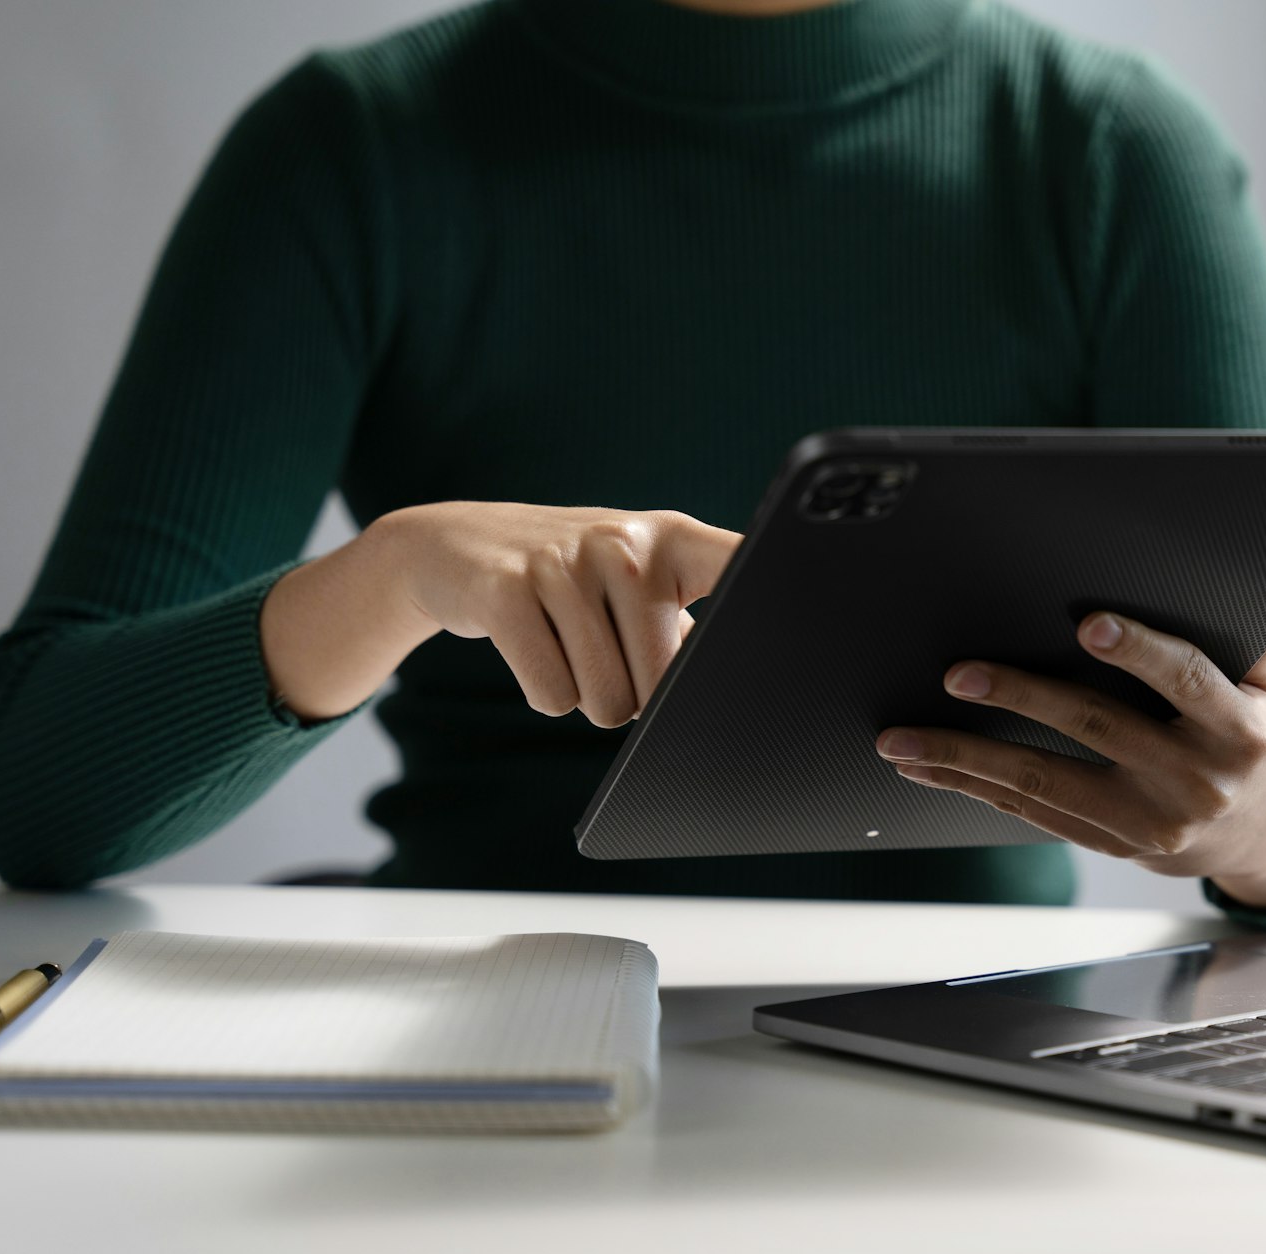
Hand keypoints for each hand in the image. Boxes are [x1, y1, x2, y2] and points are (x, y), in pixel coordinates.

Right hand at [262, 503, 739, 726]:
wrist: (455, 545)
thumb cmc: (575, 580)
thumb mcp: (642, 582)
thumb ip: (694, 628)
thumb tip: (737, 697)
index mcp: (675, 540)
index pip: (743, 567)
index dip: (775, 599)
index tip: (810, 621)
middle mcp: (624, 542)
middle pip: (664, 685)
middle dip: (637, 694)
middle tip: (606, 649)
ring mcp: (563, 562)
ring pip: (607, 701)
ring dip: (587, 695)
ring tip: (568, 642)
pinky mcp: (505, 590)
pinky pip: (553, 697)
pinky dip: (545, 694)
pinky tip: (533, 645)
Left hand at [874, 600, 1265, 909]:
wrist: (1254, 834)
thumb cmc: (1247, 736)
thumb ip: (1260, 637)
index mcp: (1240, 732)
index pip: (1188, 682)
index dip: (1140, 652)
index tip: (1089, 624)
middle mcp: (1196, 782)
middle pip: (1098, 727)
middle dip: (1022, 697)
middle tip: (958, 672)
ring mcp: (1149, 822)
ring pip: (1048, 782)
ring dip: (967, 757)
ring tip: (903, 738)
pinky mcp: (1110, 844)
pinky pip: (1033, 812)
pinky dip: (973, 786)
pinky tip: (925, 765)